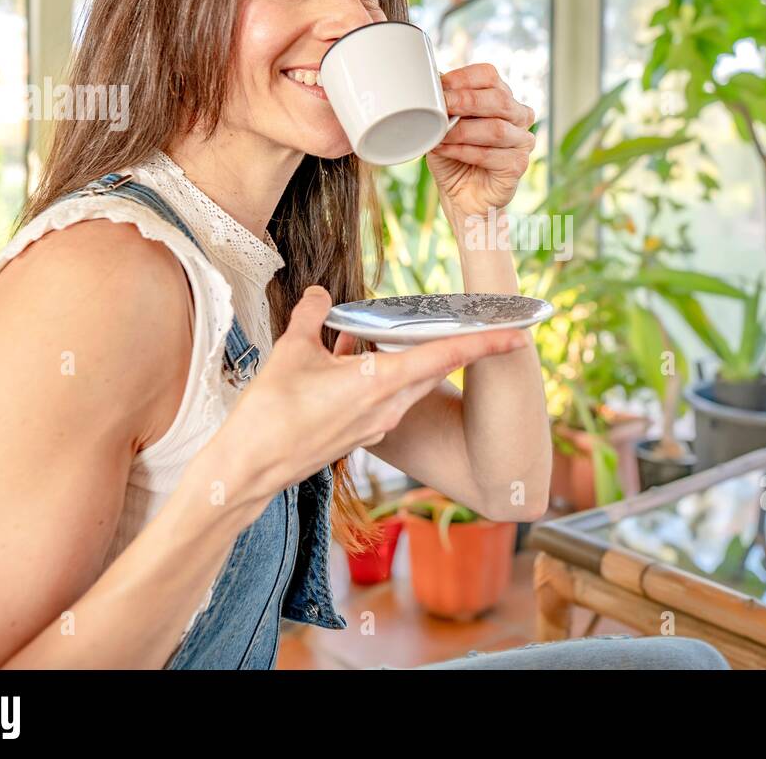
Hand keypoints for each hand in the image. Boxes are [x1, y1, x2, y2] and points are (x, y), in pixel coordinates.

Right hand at [209, 285, 527, 503]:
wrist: (248, 471)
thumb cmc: (270, 415)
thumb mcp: (291, 351)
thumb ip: (313, 316)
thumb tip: (323, 294)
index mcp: (381, 383)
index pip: (445, 356)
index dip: (484, 342)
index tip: (517, 334)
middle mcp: (388, 408)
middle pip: (431, 368)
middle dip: (446, 344)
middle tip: (462, 320)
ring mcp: (376, 426)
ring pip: (405, 383)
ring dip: (399, 358)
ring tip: (362, 335)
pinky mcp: (361, 436)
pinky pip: (382, 398)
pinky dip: (375, 376)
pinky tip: (343, 361)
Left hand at [430, 63, 536, 219]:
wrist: (461, 198)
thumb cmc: (454, 159)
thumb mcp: (443, 127)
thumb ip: (442, 106)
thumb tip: (428, 83)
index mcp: (501, 98)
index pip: (489, 76)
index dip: (464, 78)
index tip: (439, 86)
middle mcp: (518, 116)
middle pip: (499, 99)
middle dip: (466, 101)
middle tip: (442, 106)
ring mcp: (522, 141)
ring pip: (496, 129)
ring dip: (463, 130)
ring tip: (440, 135)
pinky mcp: (518, 165)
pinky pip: (491, 155)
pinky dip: (465, 152)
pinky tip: (446, 151)